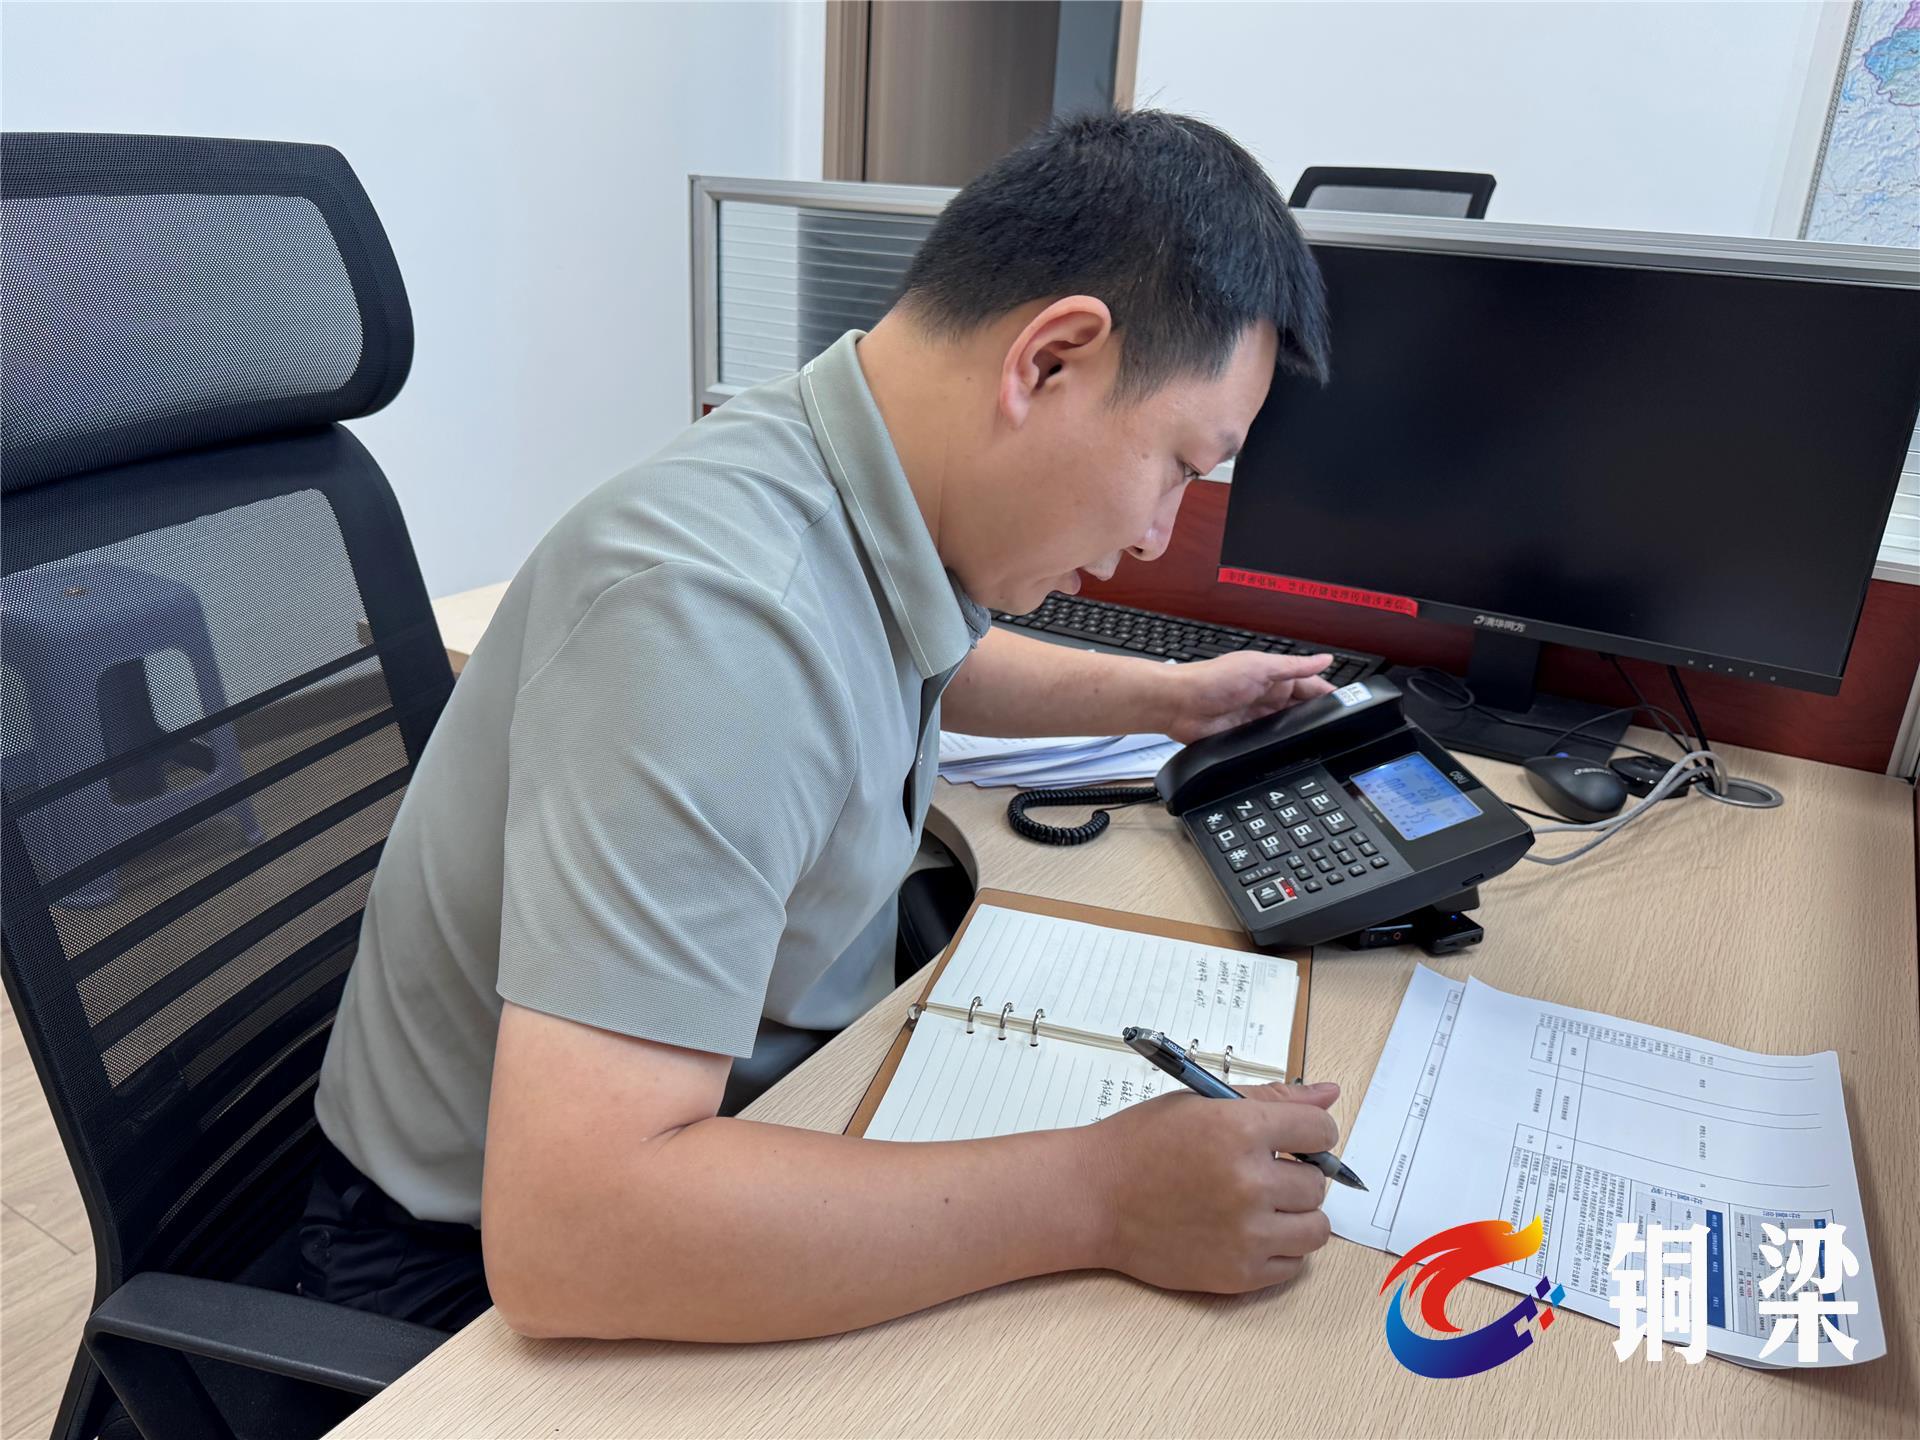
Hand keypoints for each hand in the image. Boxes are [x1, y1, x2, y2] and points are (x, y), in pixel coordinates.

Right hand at [1085, 1081, 1340, 1293]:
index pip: (1320, 1132)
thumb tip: (1329, 1096)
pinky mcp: (1238, 1274)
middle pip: (1318, 1183)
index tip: (1295, 1139)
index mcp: (1240, 1130)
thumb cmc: (1141, 1145)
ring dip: (1297, 1215)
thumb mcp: (1201, 1104)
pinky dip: (1278, 1248)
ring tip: (1262, 1205)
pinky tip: (1247, 1230)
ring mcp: (1246, 1233)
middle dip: (1296, 1173)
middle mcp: (1249, 1183)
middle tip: (1262, 1171)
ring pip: (1316, 1227)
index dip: (1310, 1133)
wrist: (1092, 1197)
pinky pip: (1294, 1264)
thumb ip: (1272, 1099)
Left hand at [1158, 652, 1336, 743]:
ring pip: (1286, 730)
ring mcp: (1256, 720)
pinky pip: (1266, 745)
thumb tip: (1326, 658)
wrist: (1179, 704)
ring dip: (1296, 735)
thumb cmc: (1212, 678)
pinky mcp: (1244, 738)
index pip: (1311, 688)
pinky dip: (1276, 748)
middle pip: (1302, 712)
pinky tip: (1286, 754)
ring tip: (1316, 744)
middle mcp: (1267, 698)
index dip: (1329, 697)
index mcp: (1274, 678)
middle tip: (1335, 731)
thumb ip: (1294, 667)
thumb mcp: (1260, 667)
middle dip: (1315, 720)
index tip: (1348, 708)